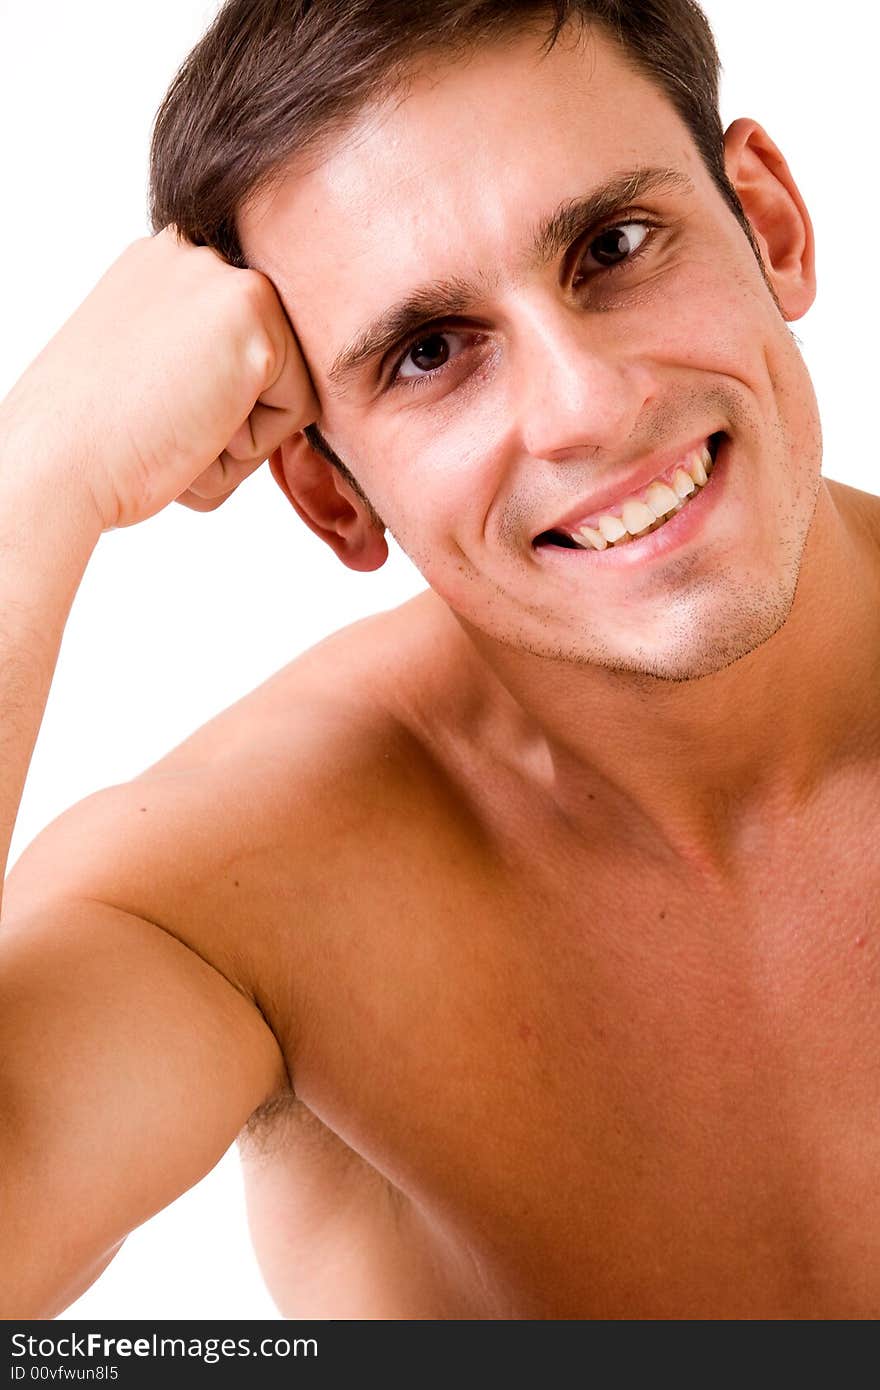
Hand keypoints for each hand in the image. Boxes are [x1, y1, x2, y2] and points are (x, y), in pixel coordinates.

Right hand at [1, 226, 318, 530]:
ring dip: (242, 433)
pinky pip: (299, 410)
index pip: (239, 346)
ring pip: (288, 387)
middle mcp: (193, 254)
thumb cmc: (94, 440)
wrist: (57, 461)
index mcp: (162, 267)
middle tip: (162, 421)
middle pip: (270, 362)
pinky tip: (193, 429)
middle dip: (231, 415)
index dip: (210, 400)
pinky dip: (253, 445)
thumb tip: (257, 381)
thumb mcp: (148, 371)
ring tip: (176, 426)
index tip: (154, 410)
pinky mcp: (254, 316)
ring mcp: (224, 276)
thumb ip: (201, 356)